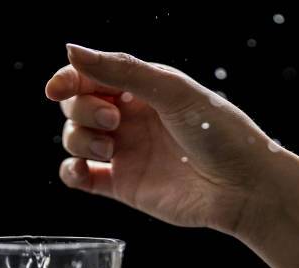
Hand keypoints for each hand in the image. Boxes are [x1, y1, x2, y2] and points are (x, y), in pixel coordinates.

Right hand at [45, 44, 276, 238]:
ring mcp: (125, 154)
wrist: (241, 187)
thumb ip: (121, 70)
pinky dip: (71, 172)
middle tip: (114, 119)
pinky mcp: (123, 186)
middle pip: (78, 107)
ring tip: (110, 150)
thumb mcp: (172, 91)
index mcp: (142, 90)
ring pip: (75, 140)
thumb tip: (71, 50)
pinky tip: (83, 170)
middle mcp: (130, 120)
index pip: (90, 78)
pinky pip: (81, 178)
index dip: (69, 80)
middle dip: (83, 110)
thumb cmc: (219, 133)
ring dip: (80, 140)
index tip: (57, 89)